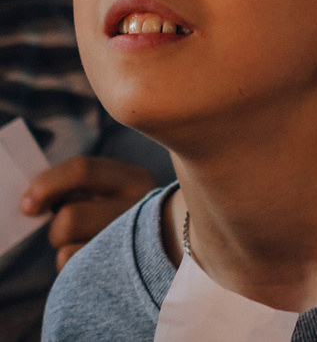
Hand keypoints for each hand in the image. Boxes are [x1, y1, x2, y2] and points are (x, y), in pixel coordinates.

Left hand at [22, 156, 158, 269]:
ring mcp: (133, 243)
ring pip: (68, 249)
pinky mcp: (121, 273)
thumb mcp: (109, 192)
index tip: (27, 206)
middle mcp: (142, 207)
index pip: (82, 170)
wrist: (162, 246)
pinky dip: (72, 268)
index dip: (46, 185)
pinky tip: (92, 263)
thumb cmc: (119, 216)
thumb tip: (31, 203)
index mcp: (135, 178)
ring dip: (65, 248)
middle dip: (56, 228)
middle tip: (63, 232)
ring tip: (86, 246)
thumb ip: (78, 188)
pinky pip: (73, 269)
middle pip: (70, 217)